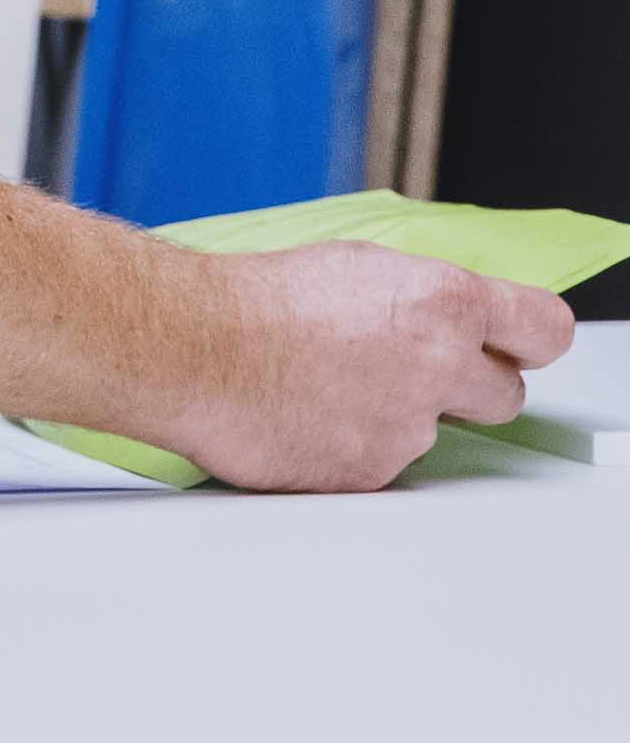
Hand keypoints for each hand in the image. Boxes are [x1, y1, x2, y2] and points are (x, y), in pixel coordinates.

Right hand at [174, 241, 575, 491]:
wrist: (197, 350)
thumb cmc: (260, 299)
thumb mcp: (361, 265)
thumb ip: (424, 295)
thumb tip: (448, 316)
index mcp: (444, 303)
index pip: (544, 329)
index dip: (532, 338)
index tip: (521, 342)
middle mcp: (438, 369)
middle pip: (506, 394)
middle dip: (471, 384)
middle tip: (421, 369)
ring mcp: (406, 431)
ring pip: (435, 432)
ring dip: (402, 415)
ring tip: (334, 385)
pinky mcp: (370, 477)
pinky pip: (384, 465)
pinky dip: (356, 446)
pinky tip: (313, 416)